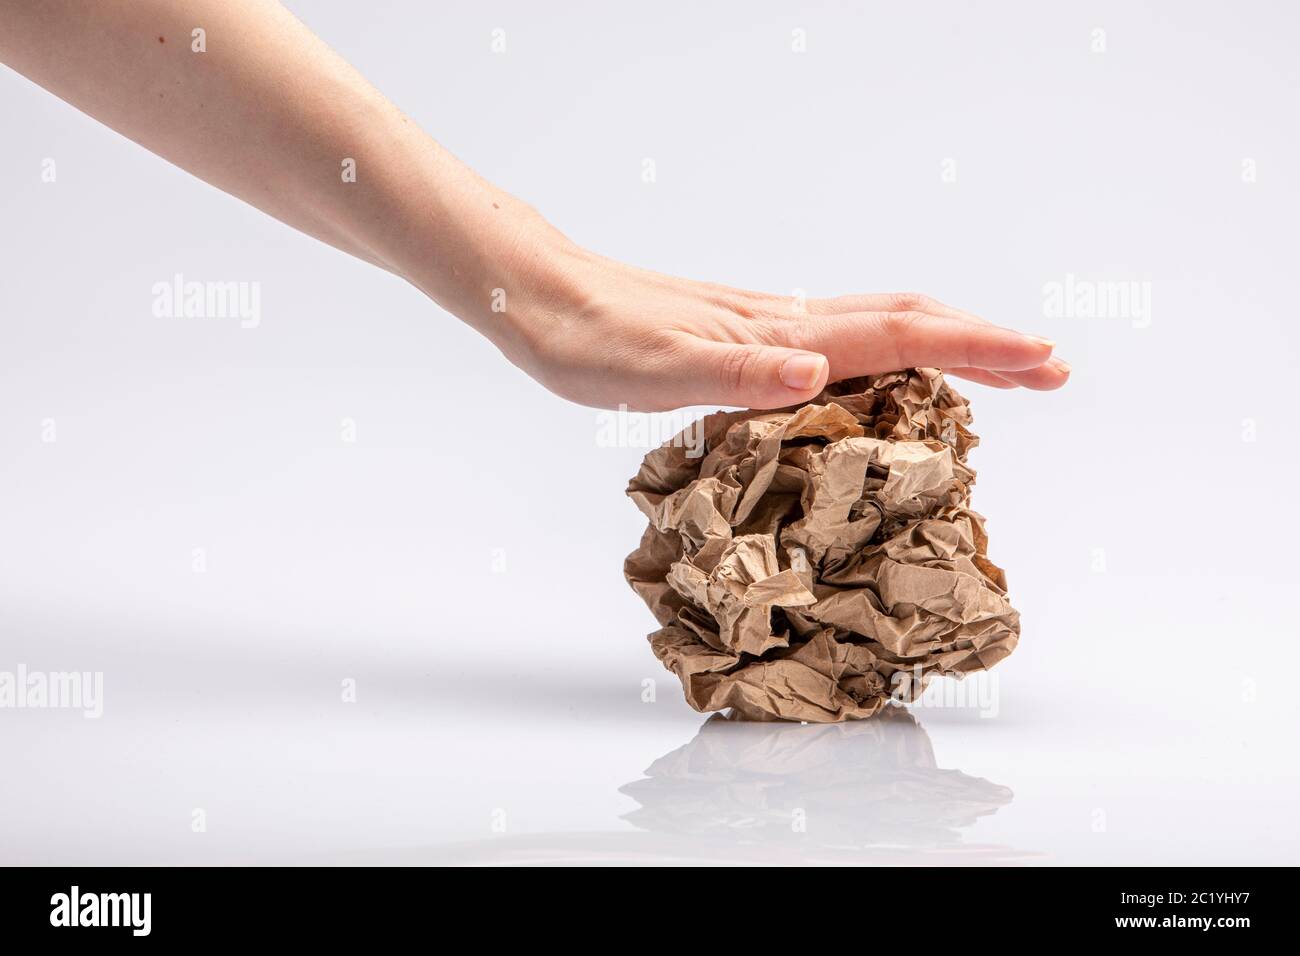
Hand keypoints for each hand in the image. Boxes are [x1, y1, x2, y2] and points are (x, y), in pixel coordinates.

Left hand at [491, 234, 1068, 411]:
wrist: (539, 298)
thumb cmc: (586, 341)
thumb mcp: (649, 371)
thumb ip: (733, 372)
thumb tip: (817, 371)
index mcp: (775, 334)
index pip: (897, 336)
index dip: (975, 350)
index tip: (1041, 364)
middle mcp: (786, 323)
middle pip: (910, 321)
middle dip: (987, 344)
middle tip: (1052, 370)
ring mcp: (772, 325)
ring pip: (885, 326)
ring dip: (953, 344)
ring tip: (1005, 370)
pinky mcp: (752, 335)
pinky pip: (847, 340)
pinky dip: (900, 352)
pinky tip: (898, 372)